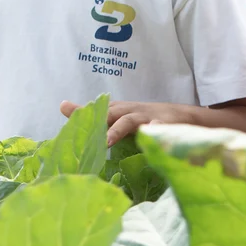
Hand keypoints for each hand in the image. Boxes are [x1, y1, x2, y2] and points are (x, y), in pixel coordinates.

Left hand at [61, 99, 185, 145]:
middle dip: (96, 121)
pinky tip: (147, 135)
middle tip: (81, 133)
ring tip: (107, 141)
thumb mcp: (120, 116)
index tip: (64, 107)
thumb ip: (93, 114)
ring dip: (117, 130)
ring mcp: (147, 118)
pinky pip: (158, 129)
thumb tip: (61, 105)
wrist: (184, 117)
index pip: (97, 110)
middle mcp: (130, 112)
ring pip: (129, 122)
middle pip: (110, 114)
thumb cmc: (145, 118)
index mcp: (119, 111)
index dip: (82, 111)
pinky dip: (153, 131)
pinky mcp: (165, 126)